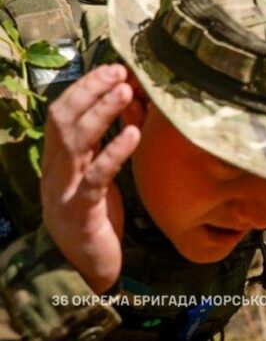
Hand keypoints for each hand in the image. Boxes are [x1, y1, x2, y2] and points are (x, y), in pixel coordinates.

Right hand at [40, 64, 140, 293]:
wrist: (83, 271)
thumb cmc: (95, 217)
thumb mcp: (97, 175)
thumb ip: (104, 145)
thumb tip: (129, 105)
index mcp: (59, 161)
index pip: (62, 114)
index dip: (84, 89)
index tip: (112, 69)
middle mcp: (57, 171)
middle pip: (63, 120)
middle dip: (89, 91)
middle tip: (119, 72)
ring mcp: (66, 191)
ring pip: (75, 142)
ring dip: (101, 112)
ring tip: (125, 91)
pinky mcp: (82, 211)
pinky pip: (96, 177)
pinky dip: (114, 152)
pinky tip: (133, 133)